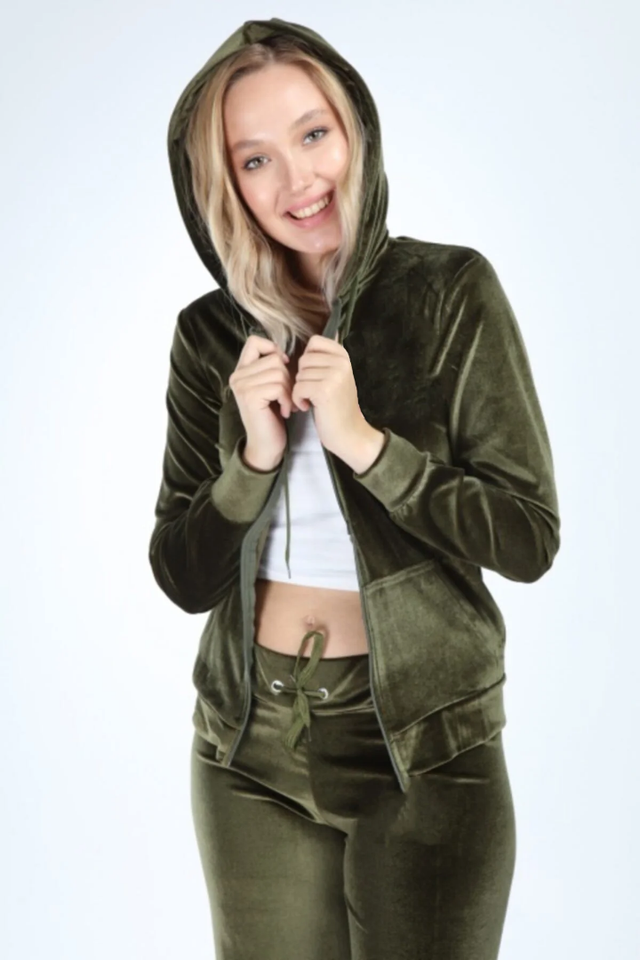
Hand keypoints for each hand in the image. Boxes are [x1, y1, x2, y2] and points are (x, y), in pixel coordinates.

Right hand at [228, 335, 298, 469]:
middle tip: (288, 396)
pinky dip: (288, 399)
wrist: (266, 444)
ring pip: (278, 372)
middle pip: (274, 358)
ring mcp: (242, 386)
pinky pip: (279, 386)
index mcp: (241, 370)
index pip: (254, 341)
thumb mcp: (270, 386)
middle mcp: (237, 376)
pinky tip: (286, 411)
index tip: (283, 366)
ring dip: (290, 390)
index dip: (272, 349)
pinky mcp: (251, 397)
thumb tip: (283, 354)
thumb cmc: (272, 415)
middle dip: (288, 376)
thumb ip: (271, 368)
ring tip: (288, 404)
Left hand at [292, 332, 367, 457]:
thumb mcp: (338, 376)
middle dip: (302, 377)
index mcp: (344, 356)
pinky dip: (297, 399)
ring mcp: (334, 375)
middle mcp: (341, 362)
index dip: (307, 359)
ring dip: (299, 390)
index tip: (313, 376)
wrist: (349, 433)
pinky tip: (307, 407)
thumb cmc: (338, 406)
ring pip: (299, 374)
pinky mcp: (324, 390)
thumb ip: (328, 358)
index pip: (314, 342)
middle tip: (311, 392)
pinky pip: (298, 387)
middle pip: (304, 359)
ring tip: (311, 401)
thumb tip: (327, 334)